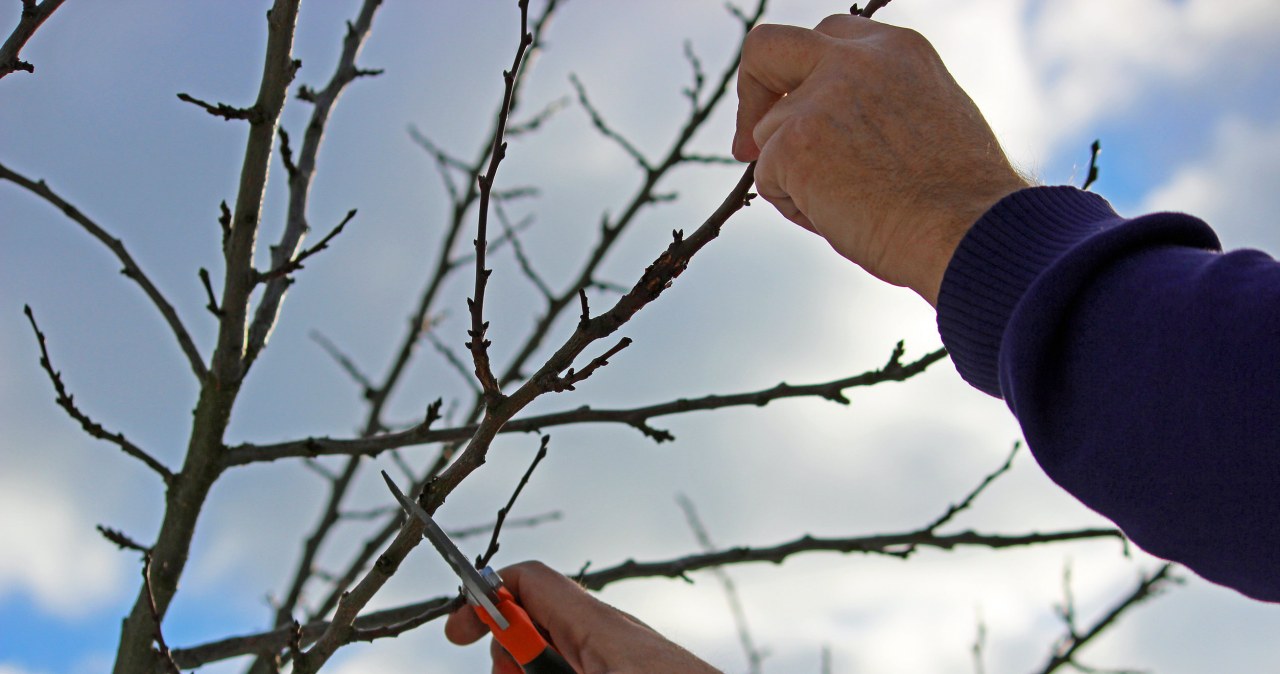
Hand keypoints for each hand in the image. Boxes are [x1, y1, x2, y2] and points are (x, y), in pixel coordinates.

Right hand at [445, 561, 720, 673]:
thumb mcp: (587, 666)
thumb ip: (543, 654)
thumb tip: (503, 649)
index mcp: (599, 625)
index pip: (528, 580)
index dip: (484, 600)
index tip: (456, 634)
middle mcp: (614, 631)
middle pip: (536, 617)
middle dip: (509, 650)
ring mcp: (628, 651)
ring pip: (561, 644)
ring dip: (537, 667)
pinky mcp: (638, 665)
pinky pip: (586, 658)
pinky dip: (568, 668)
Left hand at [733, 14, 1028, 305]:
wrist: (967, 233)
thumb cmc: (959, 200)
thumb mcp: (930, 117)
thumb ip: (879, 101)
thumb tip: (832, 126)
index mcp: (894, 48)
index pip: (825, 37)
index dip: (800, 76)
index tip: (792, 110)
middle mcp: (853, 59)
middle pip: (767, 47)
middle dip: (750, 90)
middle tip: (747, 144)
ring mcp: (818, 98)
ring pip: (768, 136)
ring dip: (793, 176)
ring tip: (852, 207)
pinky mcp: (791, 143)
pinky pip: (766, 181)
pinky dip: (795, 208)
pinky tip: (843, 218)